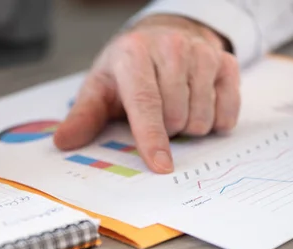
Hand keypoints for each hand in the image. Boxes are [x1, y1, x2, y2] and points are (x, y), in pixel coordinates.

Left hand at [54, 14, 240, 172]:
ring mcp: (202, 53)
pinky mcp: (226, 61)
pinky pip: (228, 110)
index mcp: (134, 55)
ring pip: (202, 116)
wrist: (160, 37)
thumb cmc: (127, 70)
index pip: (146, 103)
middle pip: (176, 116)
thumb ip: (84, 116)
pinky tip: (199, 106)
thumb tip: (63, 142)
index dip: (152, 137)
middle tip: (156, 116)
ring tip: (174, 109)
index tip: (160, 165)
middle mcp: (171, 48)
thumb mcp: (100, 88)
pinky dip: (215, 121)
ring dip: (189, 127)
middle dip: (166, 131)